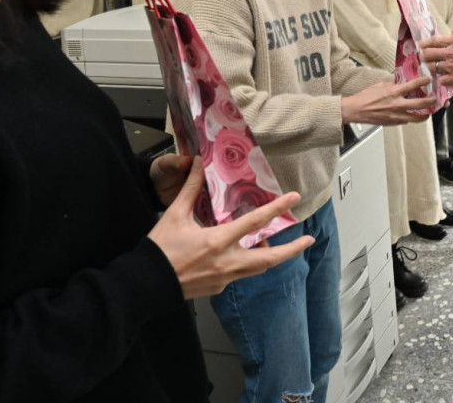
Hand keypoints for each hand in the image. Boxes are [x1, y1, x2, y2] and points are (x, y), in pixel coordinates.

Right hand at [149, 161, 311, 298]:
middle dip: (291, 249)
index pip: (254, 222)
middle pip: (269, 259)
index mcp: (217, 241)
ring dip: (270, 256)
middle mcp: (226, 262)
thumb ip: (190, 189)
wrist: (144, 286)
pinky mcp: (219, 289)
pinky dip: (247, 264)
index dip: (277, 208)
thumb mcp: (175, 215)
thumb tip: (196, 163)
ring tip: (272, 244)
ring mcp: (224, 279)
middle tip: (308, 240)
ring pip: (257, 269)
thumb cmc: (159, 250)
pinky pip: (240, 275)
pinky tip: (241, 255)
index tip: (294, 198)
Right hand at [342, 77, 435, 124]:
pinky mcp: (393, 123)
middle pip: (420, 104)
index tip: (429, 80)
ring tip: (428, 112)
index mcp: (393, 92)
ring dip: (424, 115)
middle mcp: (397, 104)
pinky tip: (413, 115)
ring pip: (416, 118)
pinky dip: (411, 118)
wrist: (356, 110)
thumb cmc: (366, 97)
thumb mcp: (380, 85)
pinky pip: (406, 121)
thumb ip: (393, 84)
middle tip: (434, 99)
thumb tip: (402, 82)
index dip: (423, 82)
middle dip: (430, 101)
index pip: (413, 85)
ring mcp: (396, 115)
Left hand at [421, 33, 452, 88]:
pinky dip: (440, 80)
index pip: (432, 40)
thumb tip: (443, 38)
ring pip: (431, 67)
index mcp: (452, 41)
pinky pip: (440, 79)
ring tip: (431, 69)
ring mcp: (449, 66)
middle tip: (424, 58)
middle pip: (427, 54)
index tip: (420, 45)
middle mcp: (448, 53)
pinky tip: (442, 79)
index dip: (423, 43)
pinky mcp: (452, 78)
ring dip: (430, 68)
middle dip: (423, 56)